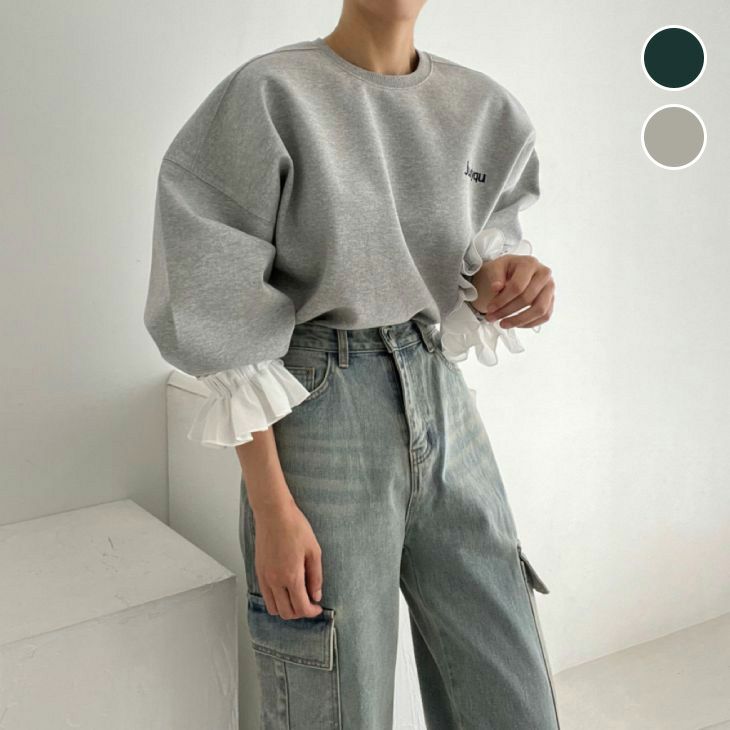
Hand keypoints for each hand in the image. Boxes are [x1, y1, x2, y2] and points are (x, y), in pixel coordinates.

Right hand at [253, 499, 323, 619]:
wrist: (274, 513)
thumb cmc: (295, 527)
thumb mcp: (314, 551)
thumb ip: (316, 576)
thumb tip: (316, 595)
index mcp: (291, 576)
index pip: (301, 607)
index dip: (312, 612)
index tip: (317, 607)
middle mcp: (275, 580)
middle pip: (286, 613)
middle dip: (300, 613)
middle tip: (309, 603)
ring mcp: (264, 577)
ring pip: (273, 608)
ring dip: (286, 608)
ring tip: (297, 597)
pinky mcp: (258, 571)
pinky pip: (265, 595)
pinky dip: (275, 599)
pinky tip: (285, 589)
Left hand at [472, 254, 554, 327]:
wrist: (514, 271)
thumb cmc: (505, 269)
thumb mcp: (495, 267)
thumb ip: (495, 276)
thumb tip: (496, 287)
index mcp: (530, 263)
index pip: (517, 286)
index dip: (502, 300)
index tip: (490, 308)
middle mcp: (544, 274)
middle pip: (527, 299)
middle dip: (507, 311)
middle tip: (492, 317)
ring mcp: (550, 288)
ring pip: (539, 310)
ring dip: (519, 320)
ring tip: (503, 323)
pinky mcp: (551, 299)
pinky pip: (545, 316)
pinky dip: (530, 323)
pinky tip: (516, 324)